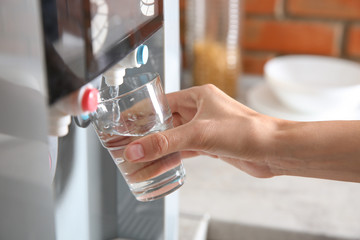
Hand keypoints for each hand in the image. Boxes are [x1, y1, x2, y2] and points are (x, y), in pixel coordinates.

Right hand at [124, 84, 278, 177]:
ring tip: (138, 160)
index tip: (124, 122)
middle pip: (166, 121)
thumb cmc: (246, 131)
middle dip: (147, 134)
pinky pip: (185, 150)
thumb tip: (136, 149)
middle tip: (127, 144)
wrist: (273, 151)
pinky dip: (172, 158)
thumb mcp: (199, 134)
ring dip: (158, 149)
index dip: (142, 112)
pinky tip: (158, 165)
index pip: (162, 102)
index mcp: (198, 96)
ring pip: (174, 138)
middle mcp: (201, 110)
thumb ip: (165, 142)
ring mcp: (205, 128)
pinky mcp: (211, 145)